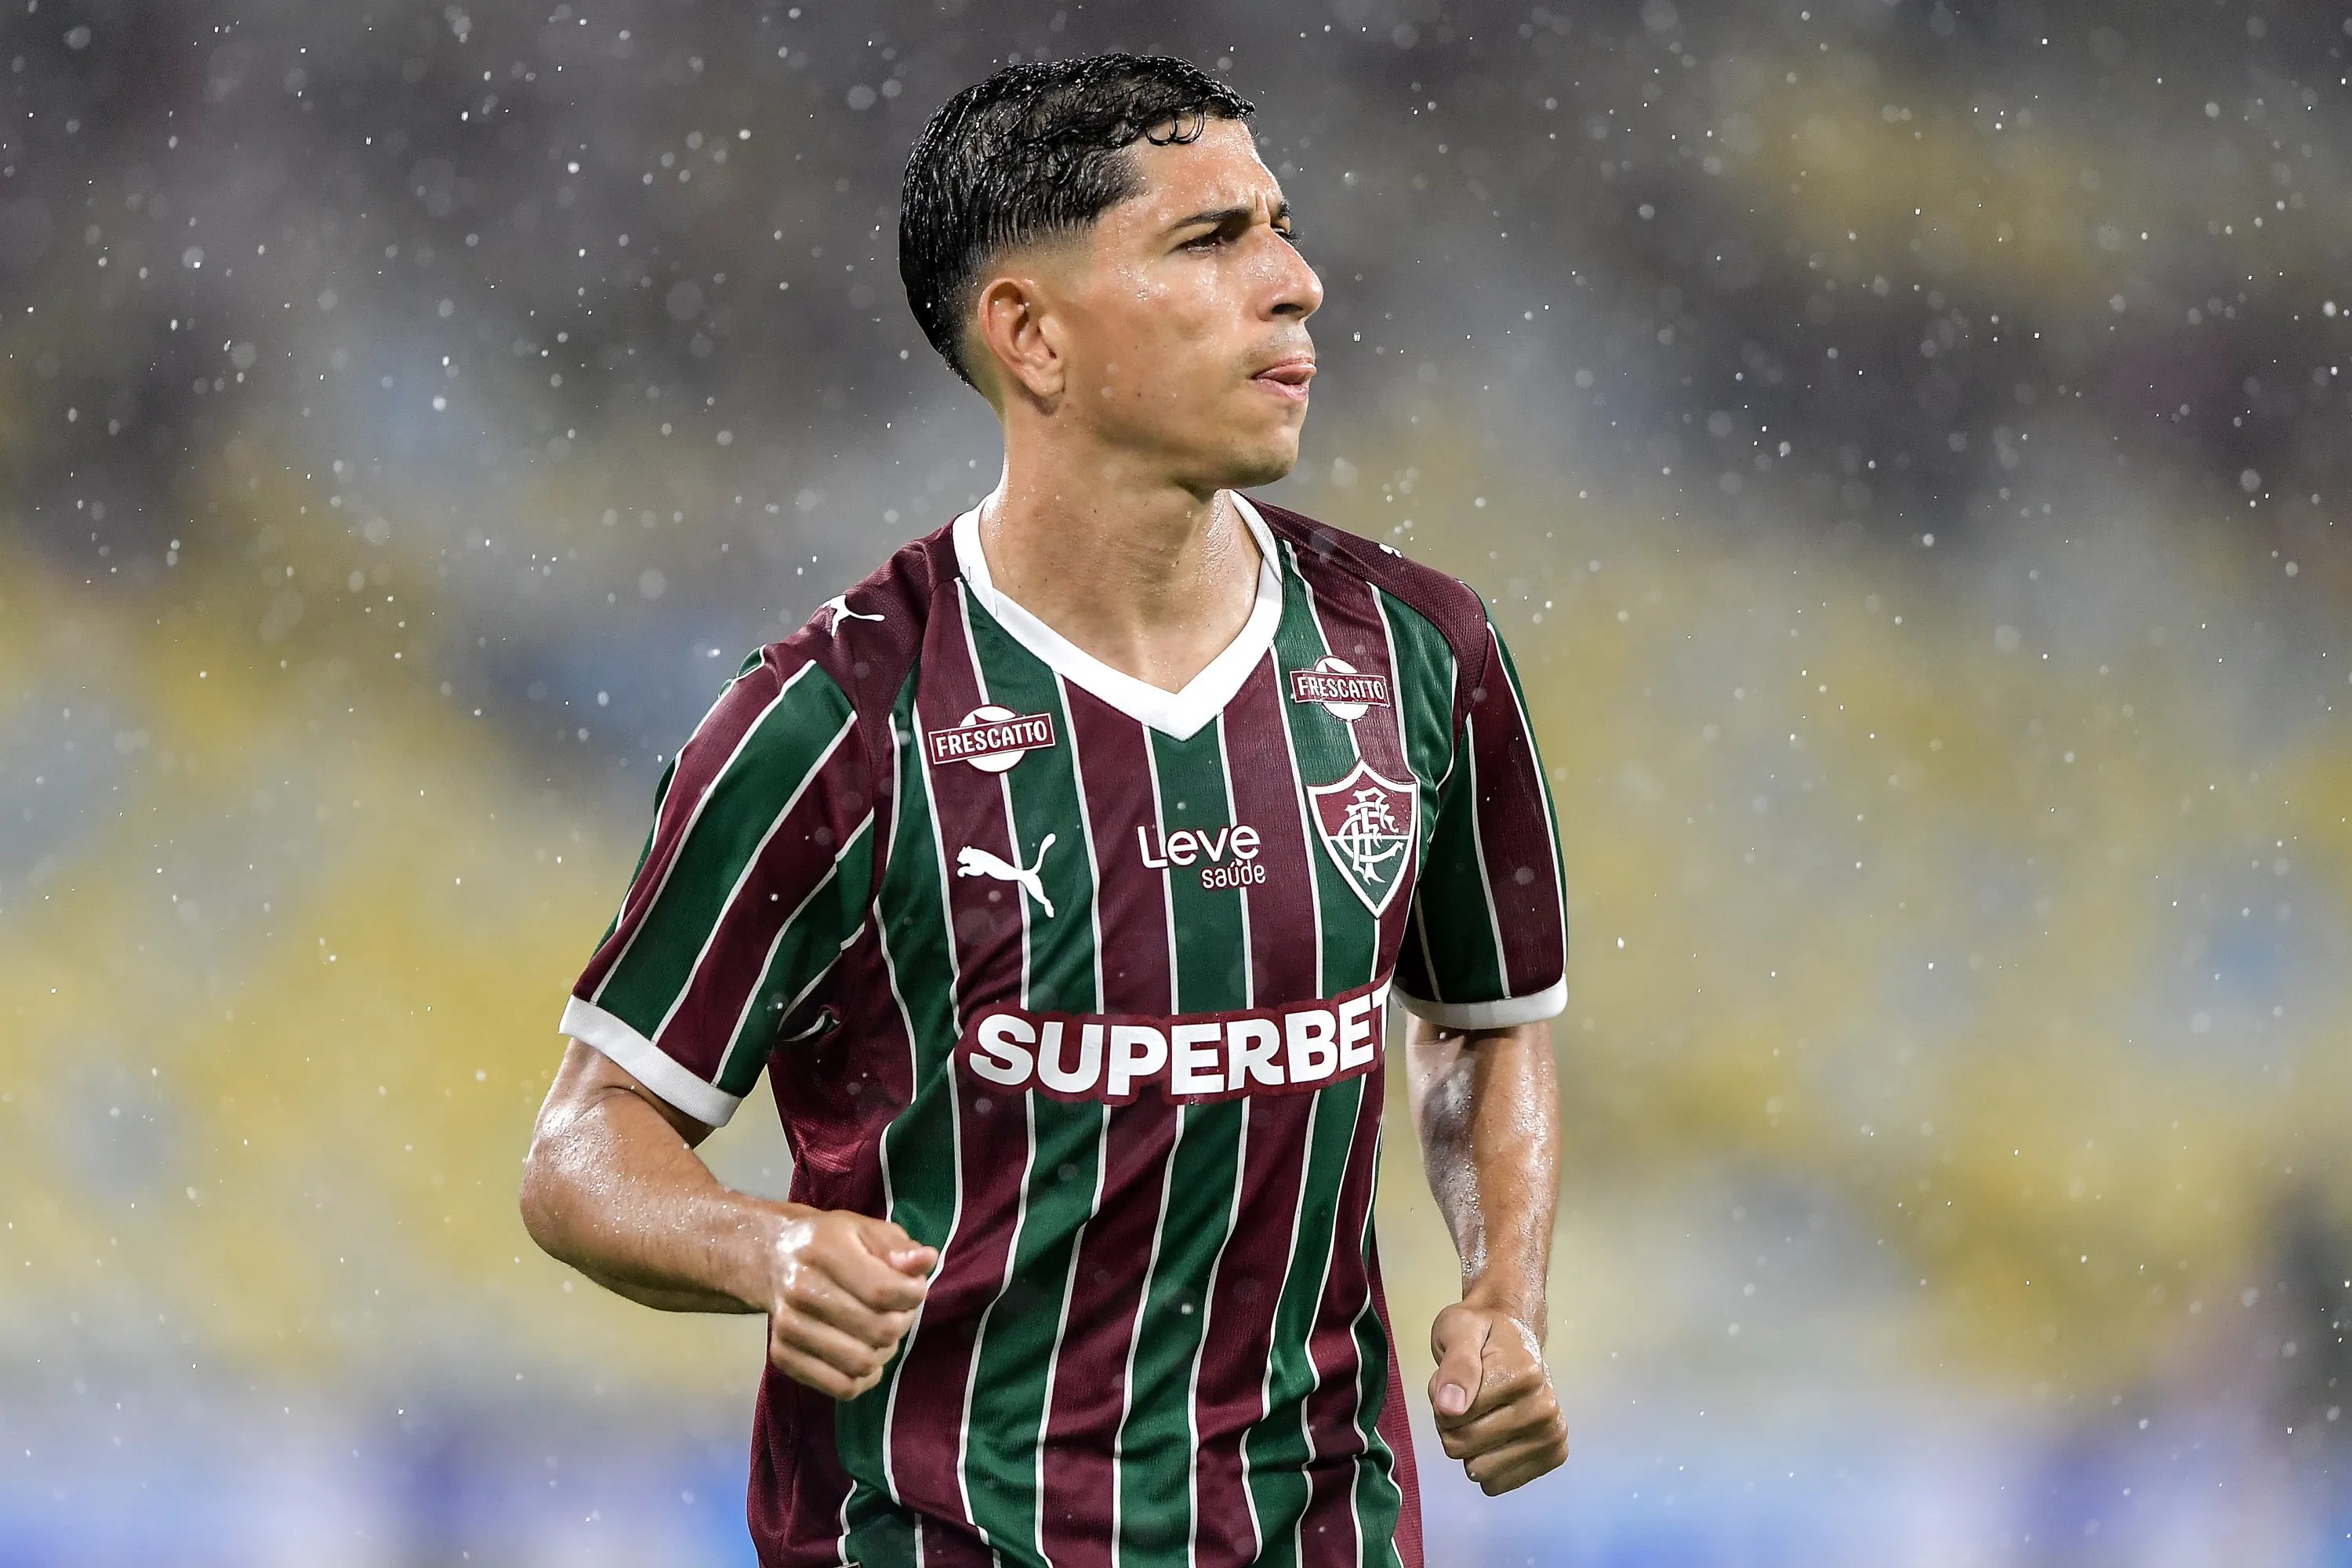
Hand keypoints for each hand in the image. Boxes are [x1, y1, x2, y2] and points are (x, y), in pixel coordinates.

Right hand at [764, 1209, 936, 1399]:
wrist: (774, 1256)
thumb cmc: (831, 1243)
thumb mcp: (867, 1230)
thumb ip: (899, 1246)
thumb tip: (925, 1261)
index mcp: (823, 1251)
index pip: (883, 1291)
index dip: (913, 1296)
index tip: (914, 1290)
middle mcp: (800, 1290)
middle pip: (876, 1330)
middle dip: (901, 1323)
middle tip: (898, 1312)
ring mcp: (788, 1327)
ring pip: (861, 1363)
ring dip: (884, 1352)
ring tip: (881, 1332)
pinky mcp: (783, 1356)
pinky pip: (841, 1387)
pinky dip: (864, 1378)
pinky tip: (865, 1354)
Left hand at [1428, 1301, 1567, 1494]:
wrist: (1512, 1335)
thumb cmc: (1480, 1331)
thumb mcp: (1458, 1330)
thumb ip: (1455, 1366)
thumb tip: (1451, 1408)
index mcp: (1525, 1374)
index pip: (1454, 1416)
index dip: (1442, 1400)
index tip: (1454, 1378)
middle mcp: (1546, 1407)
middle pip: (1462, 1445)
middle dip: (1451, 1423)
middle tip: (1463, 1396)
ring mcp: (1552, 1435)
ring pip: (1477, 1469)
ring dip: (1466, 1445)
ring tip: (1478, 1412)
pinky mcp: (1552, 1456)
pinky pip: (1496, 1485)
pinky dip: (1485, 1462)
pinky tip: (1494, 1434)